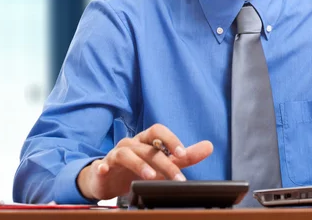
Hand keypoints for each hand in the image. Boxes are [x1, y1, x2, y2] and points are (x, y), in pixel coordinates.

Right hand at [77, 124, 212, 200]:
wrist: (109, 179)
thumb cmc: (139, 168)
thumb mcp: (164, 162)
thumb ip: (185, 156)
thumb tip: (209, 146)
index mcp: (146, 140)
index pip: (158, 131)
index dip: (170, 139)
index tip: (183, 153)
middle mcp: (132, 143)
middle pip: (148, 147)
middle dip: (164, 162)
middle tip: (177, 176)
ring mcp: (116, 154)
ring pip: (127, 154)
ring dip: (139, 164)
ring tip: (151, 177)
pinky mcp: (104, 166)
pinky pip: (102, 164)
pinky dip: (104, 166)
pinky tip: (106, 170)